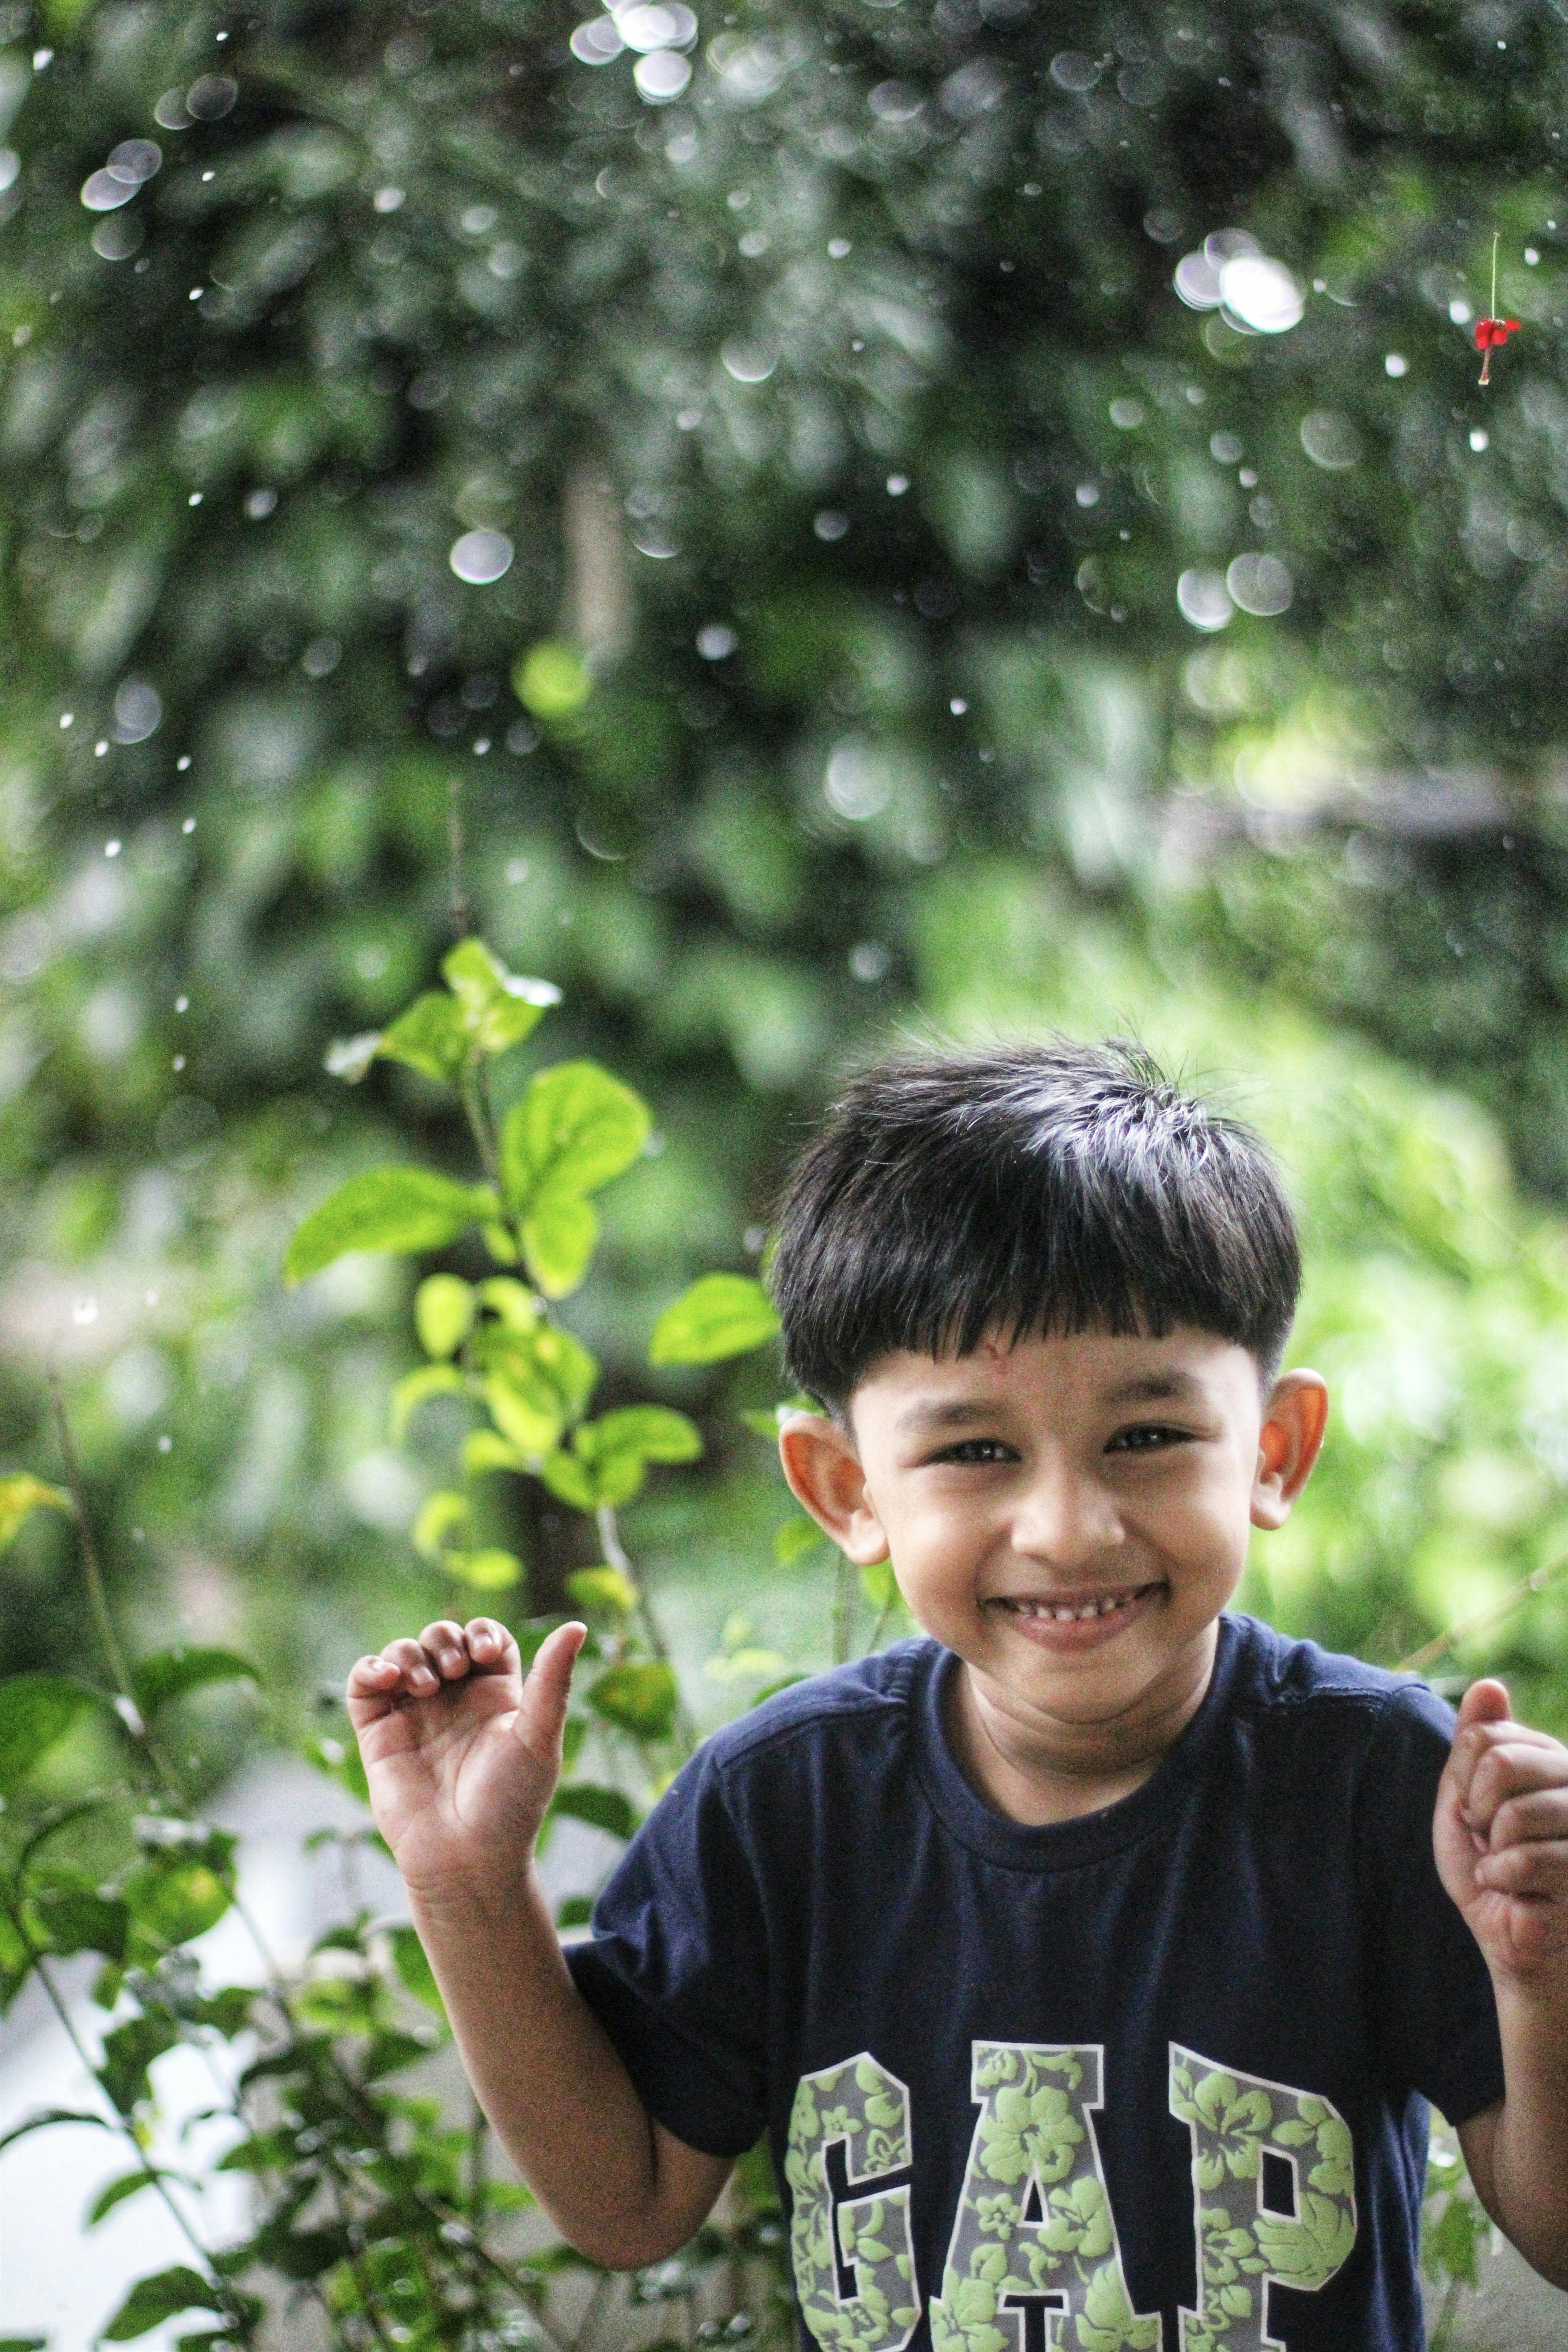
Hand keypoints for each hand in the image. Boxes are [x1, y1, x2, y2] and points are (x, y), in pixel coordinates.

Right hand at [346, 1617, 584, 1896]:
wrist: (467, 1858)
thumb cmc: (511, 1804)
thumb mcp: (539, 1736)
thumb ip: (552, 1680)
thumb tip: (577, 1625)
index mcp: (495, 1697)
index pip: (486, 1639)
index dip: (483, 1633)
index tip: (485, 1653)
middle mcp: (454, 1700)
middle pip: (443, 1638)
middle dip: (445, 1639)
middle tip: (455, 1670)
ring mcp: (414, 1714)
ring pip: (404, 1653)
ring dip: (411, 1653)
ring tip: (426, 1685)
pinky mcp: (379, 1733)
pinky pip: (364, 1684)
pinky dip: (370, 1667)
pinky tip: (388, 1676)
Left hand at [1435, 1680, 1567, 1990]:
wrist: (1509, 1937)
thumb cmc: (1489, 1872)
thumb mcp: (1463, 1800)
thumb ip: (1473, 1744)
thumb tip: (1489, 1685)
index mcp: (1547, 1758)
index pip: (1484, 1736)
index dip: (1464, 1781)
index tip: (1476, 1813)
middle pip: (1502, 1761)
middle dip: (1478, 1811)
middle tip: (1492, 1841)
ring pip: (1514, 1813)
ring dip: (1494, 1851)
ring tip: (1508, 1868)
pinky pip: (1524, 1859)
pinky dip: (1503, 1880)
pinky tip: (1518, 1893)